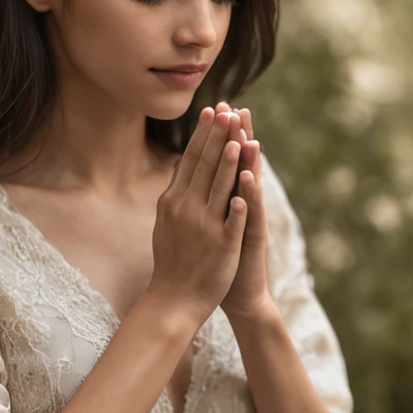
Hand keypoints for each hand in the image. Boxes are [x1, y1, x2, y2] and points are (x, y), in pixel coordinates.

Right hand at [148, 106, 247, 327]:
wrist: (173, 300)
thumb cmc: (171, 259)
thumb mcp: (166, 221)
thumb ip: (176, 193)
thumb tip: (180, 167)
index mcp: (174, 201)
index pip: (190, 160)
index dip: (202, 135)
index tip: (211, 111)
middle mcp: (187, 209)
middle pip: (205, 167)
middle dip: (217, 138)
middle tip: (227, 111)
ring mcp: (204, 227)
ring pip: (219, 189)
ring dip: (228, 163)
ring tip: (237, 140)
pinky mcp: (221, 247)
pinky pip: (231, 222)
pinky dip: (238, 205)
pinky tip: (246, 188)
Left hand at [215, 101, 272, 322]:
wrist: (240, 295)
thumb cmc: (221, 259)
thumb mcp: (211, 222)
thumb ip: (207, 195)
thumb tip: (194, 170)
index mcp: (228, 197)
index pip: (225, 159)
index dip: (221, 135)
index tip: (217, 109)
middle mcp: (243, 203)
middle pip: (241, 164)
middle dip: (237, 137)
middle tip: (236, 109)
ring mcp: (250, 219)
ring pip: (250, 184)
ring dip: (250, 160)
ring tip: (247, 134)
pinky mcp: (254, 237)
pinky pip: (252, 212)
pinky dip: (250, 194)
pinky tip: (250, 177)